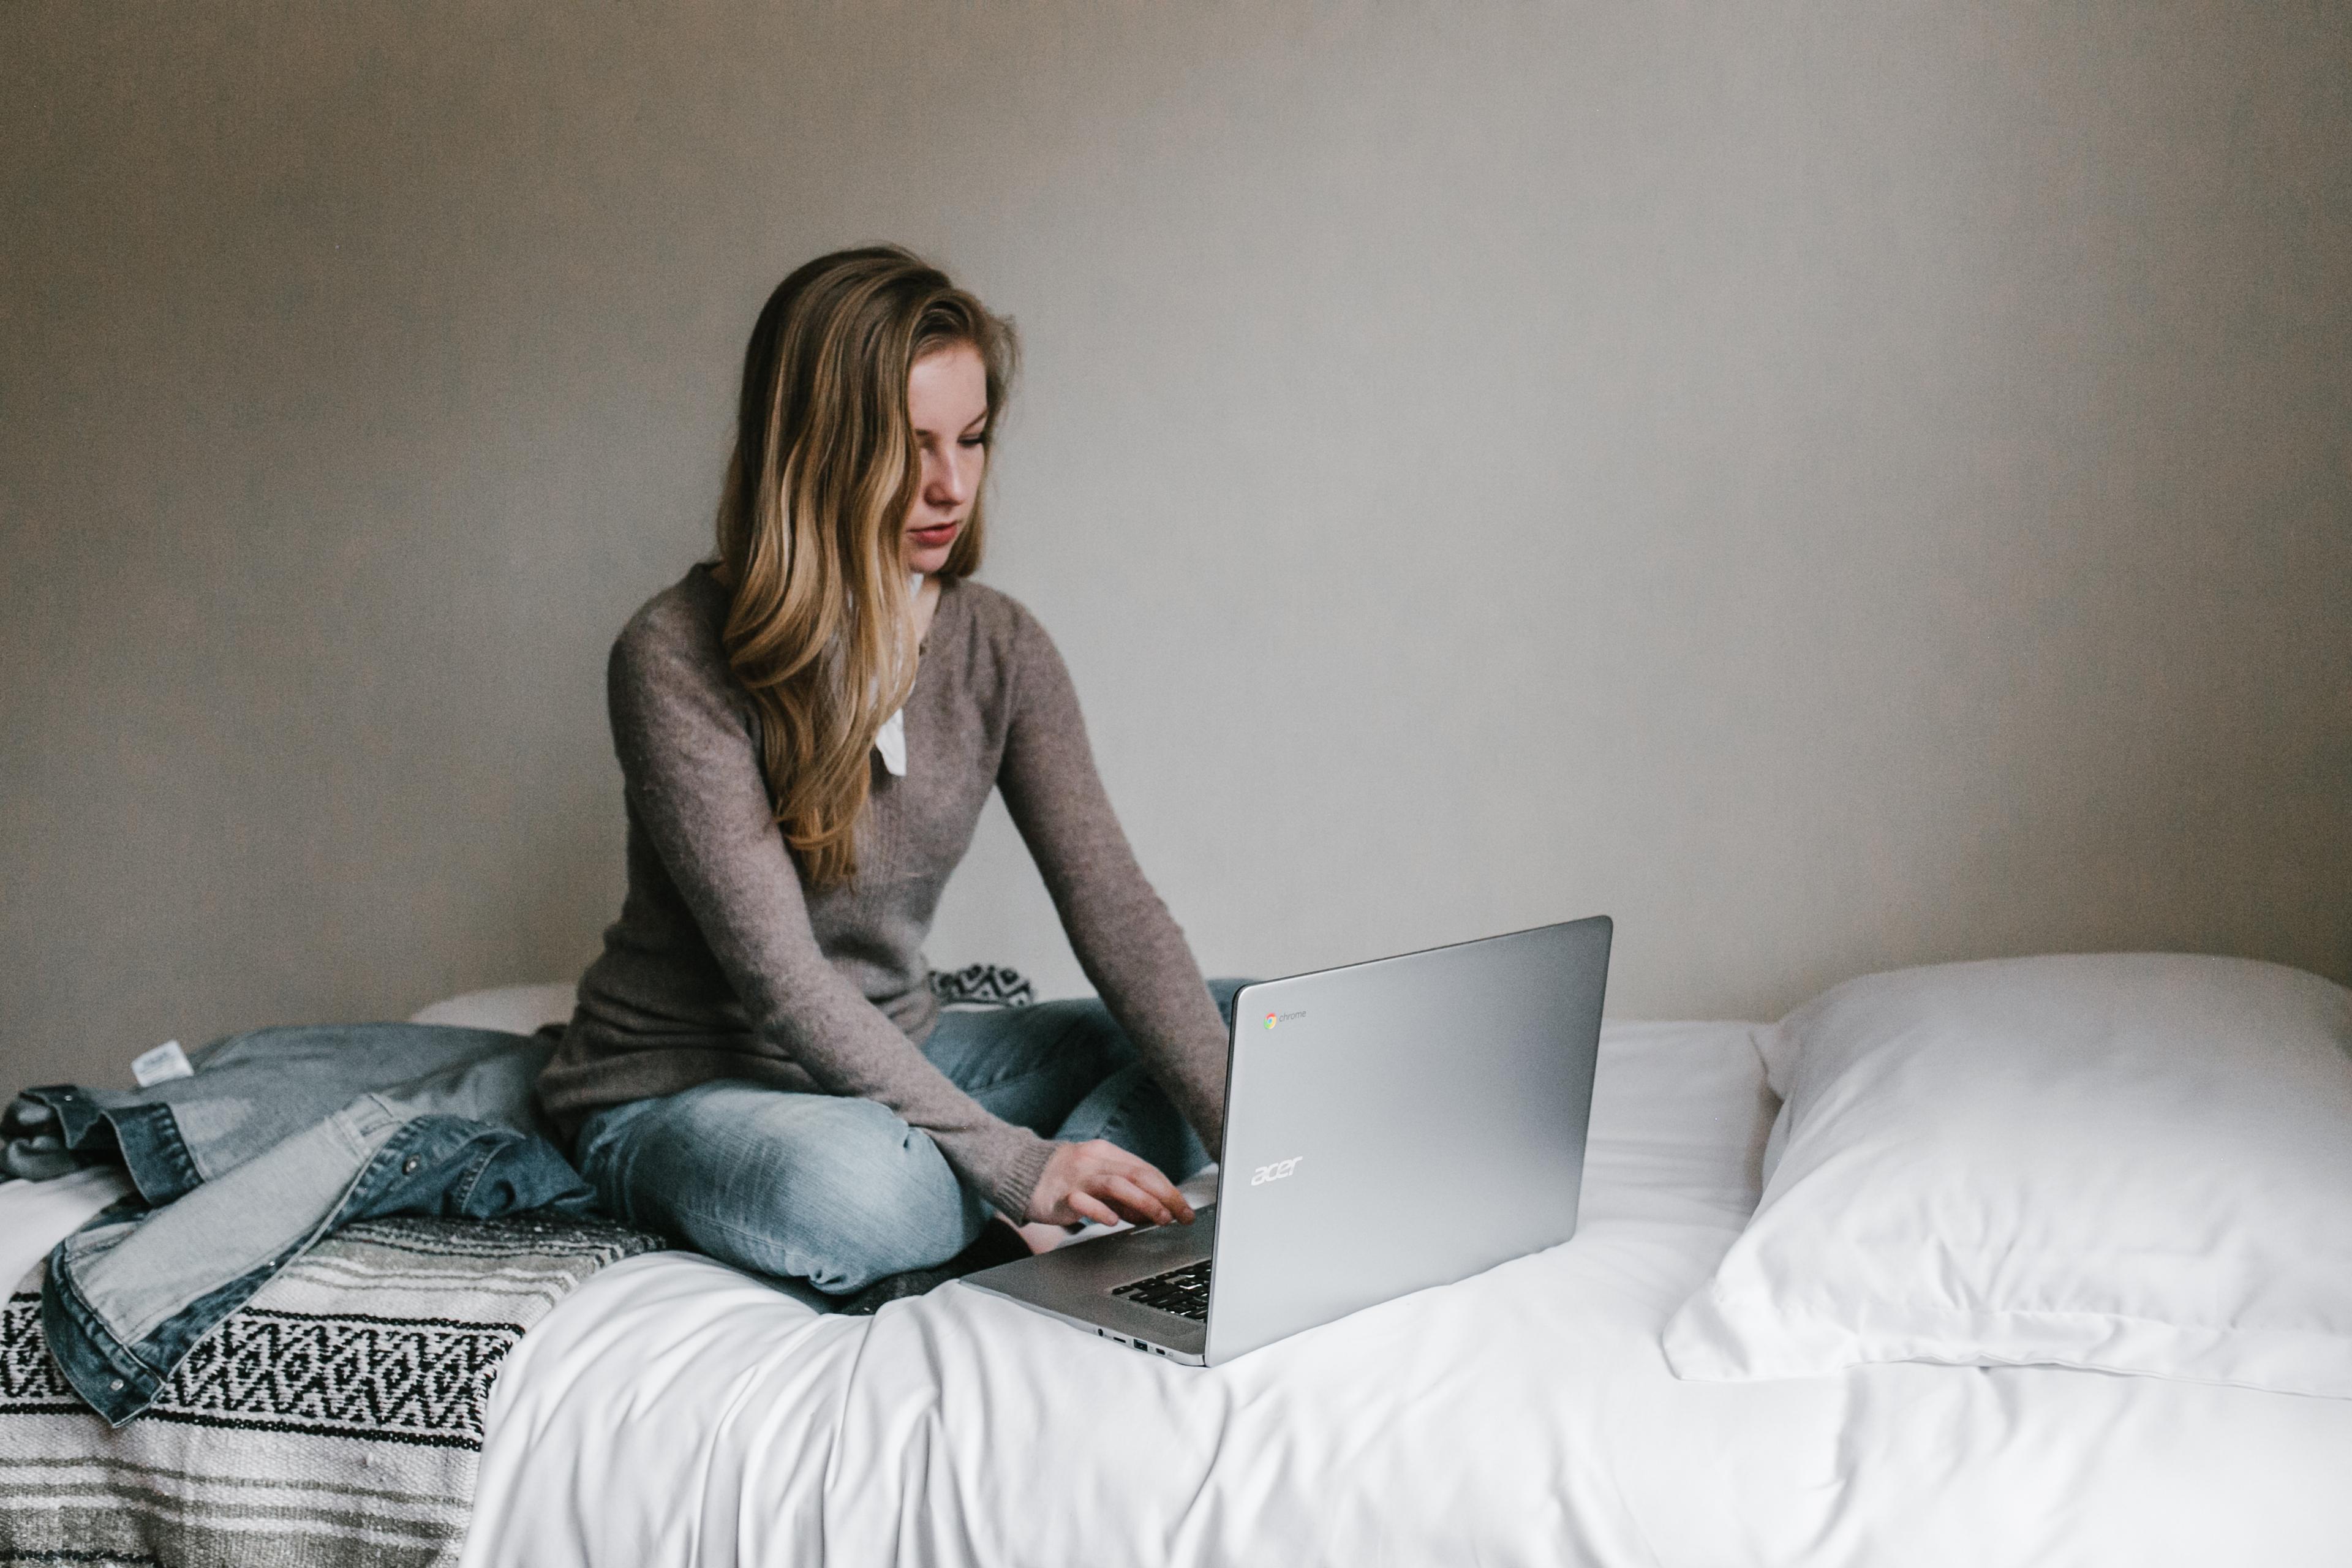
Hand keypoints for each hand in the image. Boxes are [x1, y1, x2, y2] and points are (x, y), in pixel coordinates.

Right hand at [1026, 1139, 1195, 1230]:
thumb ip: (1124, 1195)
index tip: (1185, 1210)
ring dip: (1143, 1202)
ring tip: (1159, 1218)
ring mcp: (1077, 1176)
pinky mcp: (1060, 1194)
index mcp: (1107, 1154)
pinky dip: (1100, 1211)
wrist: (1021, 1172)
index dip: (1169, 1190)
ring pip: (1116, 1184)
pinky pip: (1082, 1201)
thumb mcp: (1098, 1180)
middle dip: (1165, 1196)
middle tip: (1181, 1216)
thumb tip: (1153, 1212)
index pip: (1146, 1170)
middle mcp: (1094, 1161)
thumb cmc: (1064, 1178)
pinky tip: (1113, 1221)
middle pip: (1137, 1175)